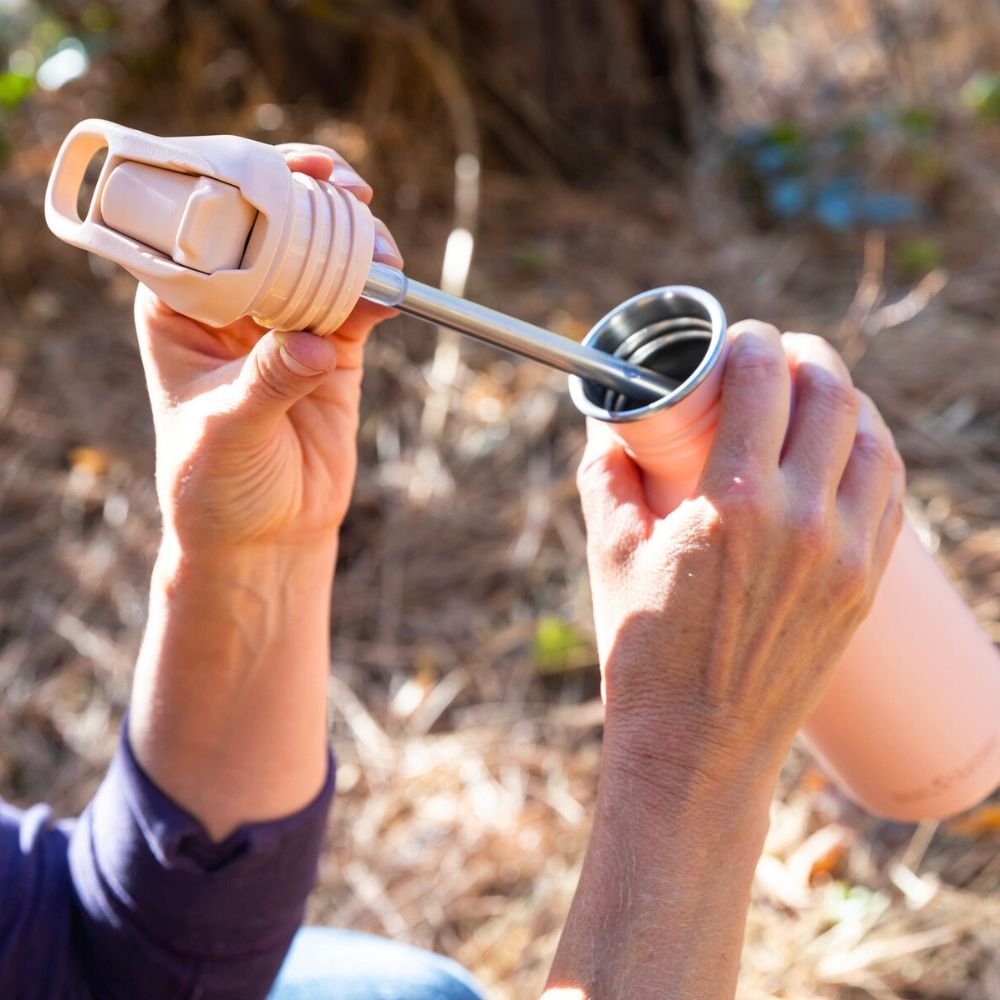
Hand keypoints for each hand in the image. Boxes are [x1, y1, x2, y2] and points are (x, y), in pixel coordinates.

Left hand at [127, 144, 400, 838]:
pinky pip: (356, 303)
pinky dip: (376, 289)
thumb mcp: (230, 433)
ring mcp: (284, 323)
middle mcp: (230, 304)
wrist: (266, 535)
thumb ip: (269, 383)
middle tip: (343, 187)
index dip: (239, 185)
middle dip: (306, 198)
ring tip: (380, 241)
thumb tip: (314, 347)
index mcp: (180, 309)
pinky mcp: (331, 349)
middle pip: (269, 226)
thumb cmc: (216, 488)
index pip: (201, 225)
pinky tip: (391, 286)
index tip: (280, 169)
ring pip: (320, 256)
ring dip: (352, 239)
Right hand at [577, 321, 904, 786]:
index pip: (764, 380)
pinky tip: (841, 450)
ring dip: (846, 401)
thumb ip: (608, 475)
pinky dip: (870, 454)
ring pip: (875, 440)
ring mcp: (847, 556)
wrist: (698, 751)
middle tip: (774, 358)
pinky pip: (889, 494)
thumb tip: (607, 424)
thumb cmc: (643, 654)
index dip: (750, 341)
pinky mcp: (866, 587)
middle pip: (833, 395)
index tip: (734, 340)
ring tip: (810, 397)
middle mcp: (804, 522)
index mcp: (734, 505)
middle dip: (803, 356)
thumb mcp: (610, 553)